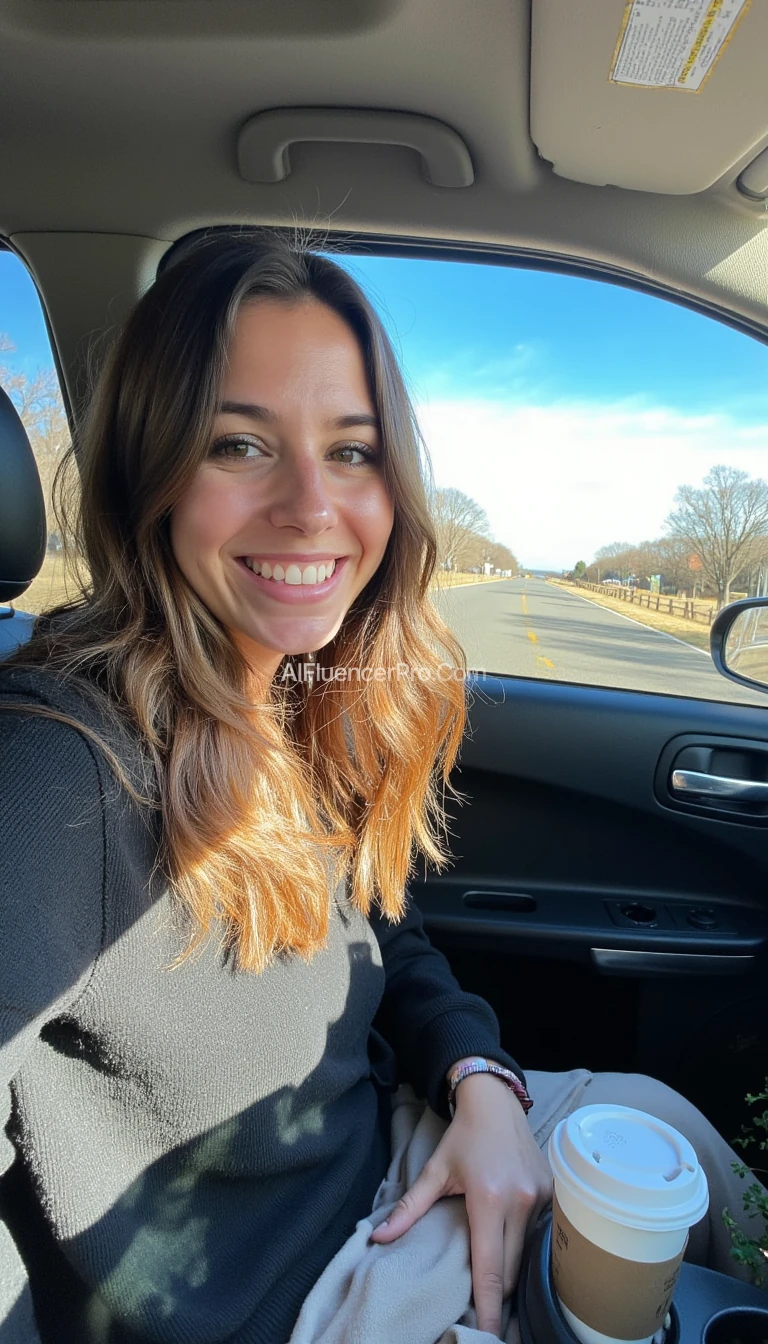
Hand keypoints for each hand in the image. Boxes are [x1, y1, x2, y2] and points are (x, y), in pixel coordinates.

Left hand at [370, 1073, 551, 1337]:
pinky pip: (539, 1233)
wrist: (496, 1101)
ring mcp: (540, 1198)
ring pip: (527, 1253)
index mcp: (489, 1199)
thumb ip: (409, 1208)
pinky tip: (512, 1248)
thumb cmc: (462, 1136)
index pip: (491, 1267)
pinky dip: (525, 1246)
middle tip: (484, 1312)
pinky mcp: (552, 1192)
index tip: (488, 1334)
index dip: (490, 1305)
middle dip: (499, 1293)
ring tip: (497, 1284)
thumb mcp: (433, 1170)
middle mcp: (520, 1202)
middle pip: (511, 1268)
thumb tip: (377, 1239)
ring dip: (512, 1270)